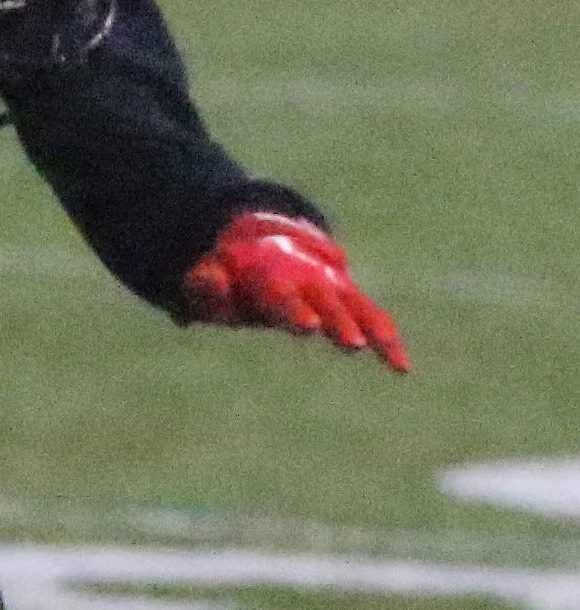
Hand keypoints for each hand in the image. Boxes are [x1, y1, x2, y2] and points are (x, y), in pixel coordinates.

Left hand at [179, 211, 406, 372]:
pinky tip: (403, 369)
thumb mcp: (206, 279)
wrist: (262, 241)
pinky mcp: (350, 297)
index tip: (310, 328)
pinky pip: (373, 317)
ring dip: (375, 331)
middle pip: (326, 300)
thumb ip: (206, 284)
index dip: (296, 309)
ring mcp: (333, 284)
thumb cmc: (229, 275)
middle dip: (339, 321)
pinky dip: (388, 340)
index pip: (283, 293)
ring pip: (359, 307)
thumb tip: (214, 280)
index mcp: (272, 270)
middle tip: (353, 345)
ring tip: (394, 360)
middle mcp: (310, 276)